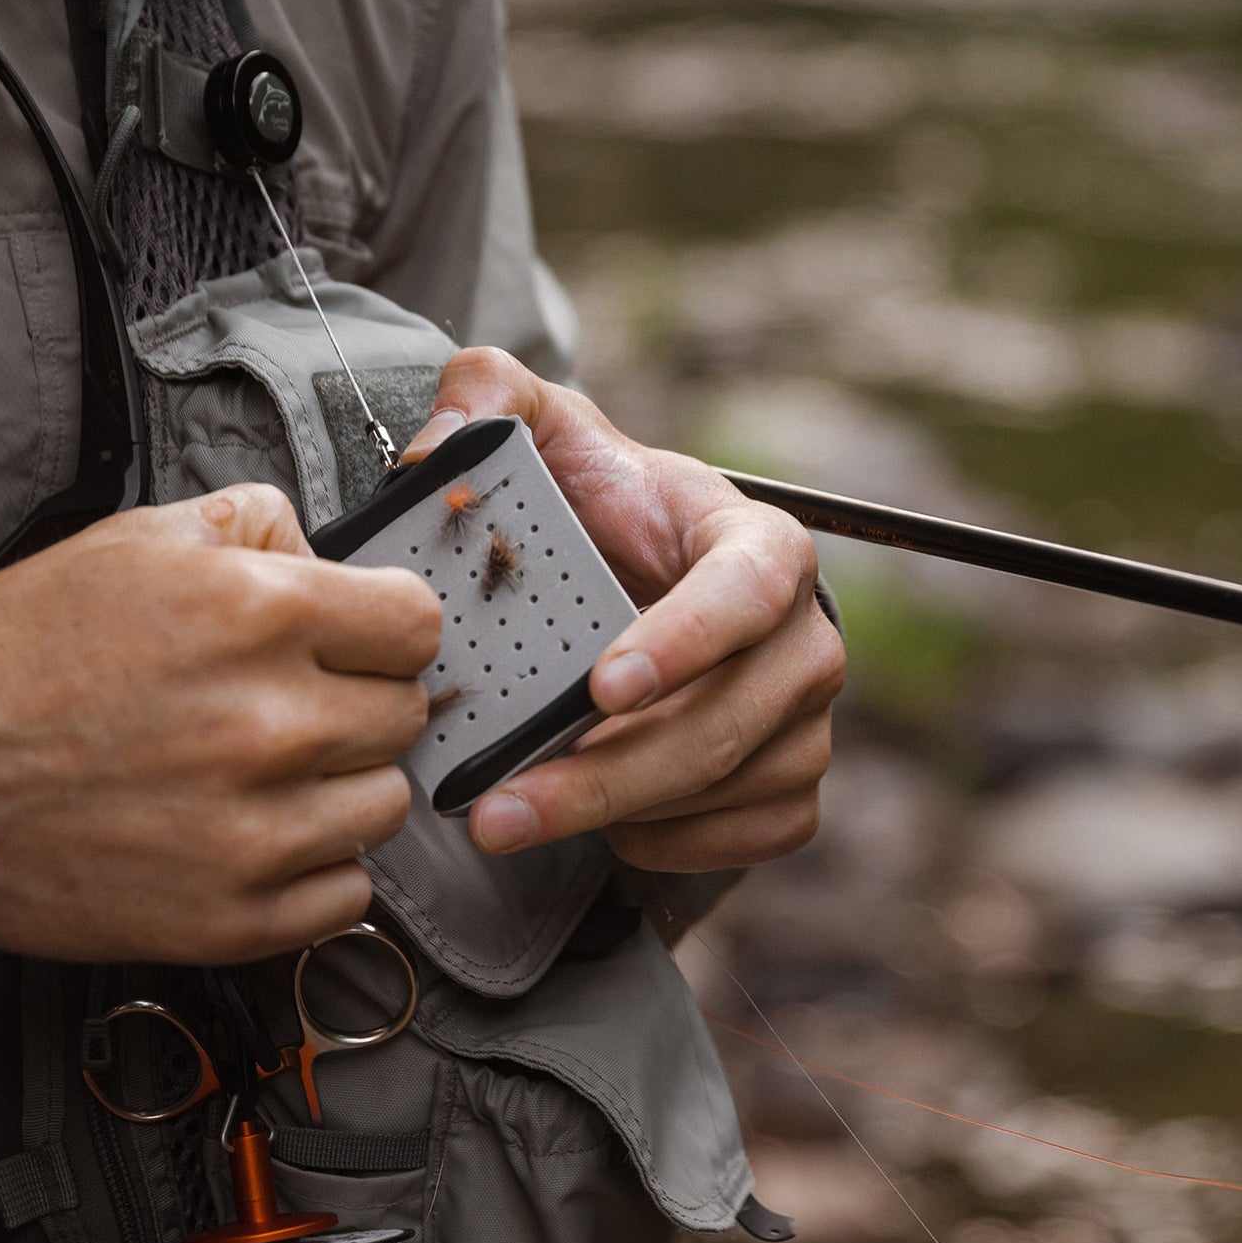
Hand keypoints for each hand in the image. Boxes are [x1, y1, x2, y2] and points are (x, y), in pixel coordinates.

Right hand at [0, 486, 439, 963]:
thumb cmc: (9, 660)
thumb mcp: (131, 541)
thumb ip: (250, 524)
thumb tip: (320, 550)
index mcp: (255, 614)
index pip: (417, 623)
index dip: (386, 625)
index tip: (360, 638)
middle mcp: (270, 723)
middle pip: (405, 714)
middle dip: (359, 698)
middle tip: (293, 701)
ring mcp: (254, 831)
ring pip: (385, 806)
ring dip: (341, 786)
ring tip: (267, 772)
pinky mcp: (230, 917)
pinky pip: (348, 895)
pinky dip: (315, 869)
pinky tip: (255, 834)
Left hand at [404, 351, 844, 872]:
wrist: (632, 565)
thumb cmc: (594, 500)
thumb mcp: (540, 427)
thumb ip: (487, 397)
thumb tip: (435, 448)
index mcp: (758, 542)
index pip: (750, 590)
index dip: (686, 641)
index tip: (601, 686)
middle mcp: (803, 632)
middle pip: (733, 717)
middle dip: (613, 772)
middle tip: (504, 806)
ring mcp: (806, 712)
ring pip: (738, 784)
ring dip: (626, 814)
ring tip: (518, 818)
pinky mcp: (793, 776)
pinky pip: (755, 834)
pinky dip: (678, 845)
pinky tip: (604, 831)